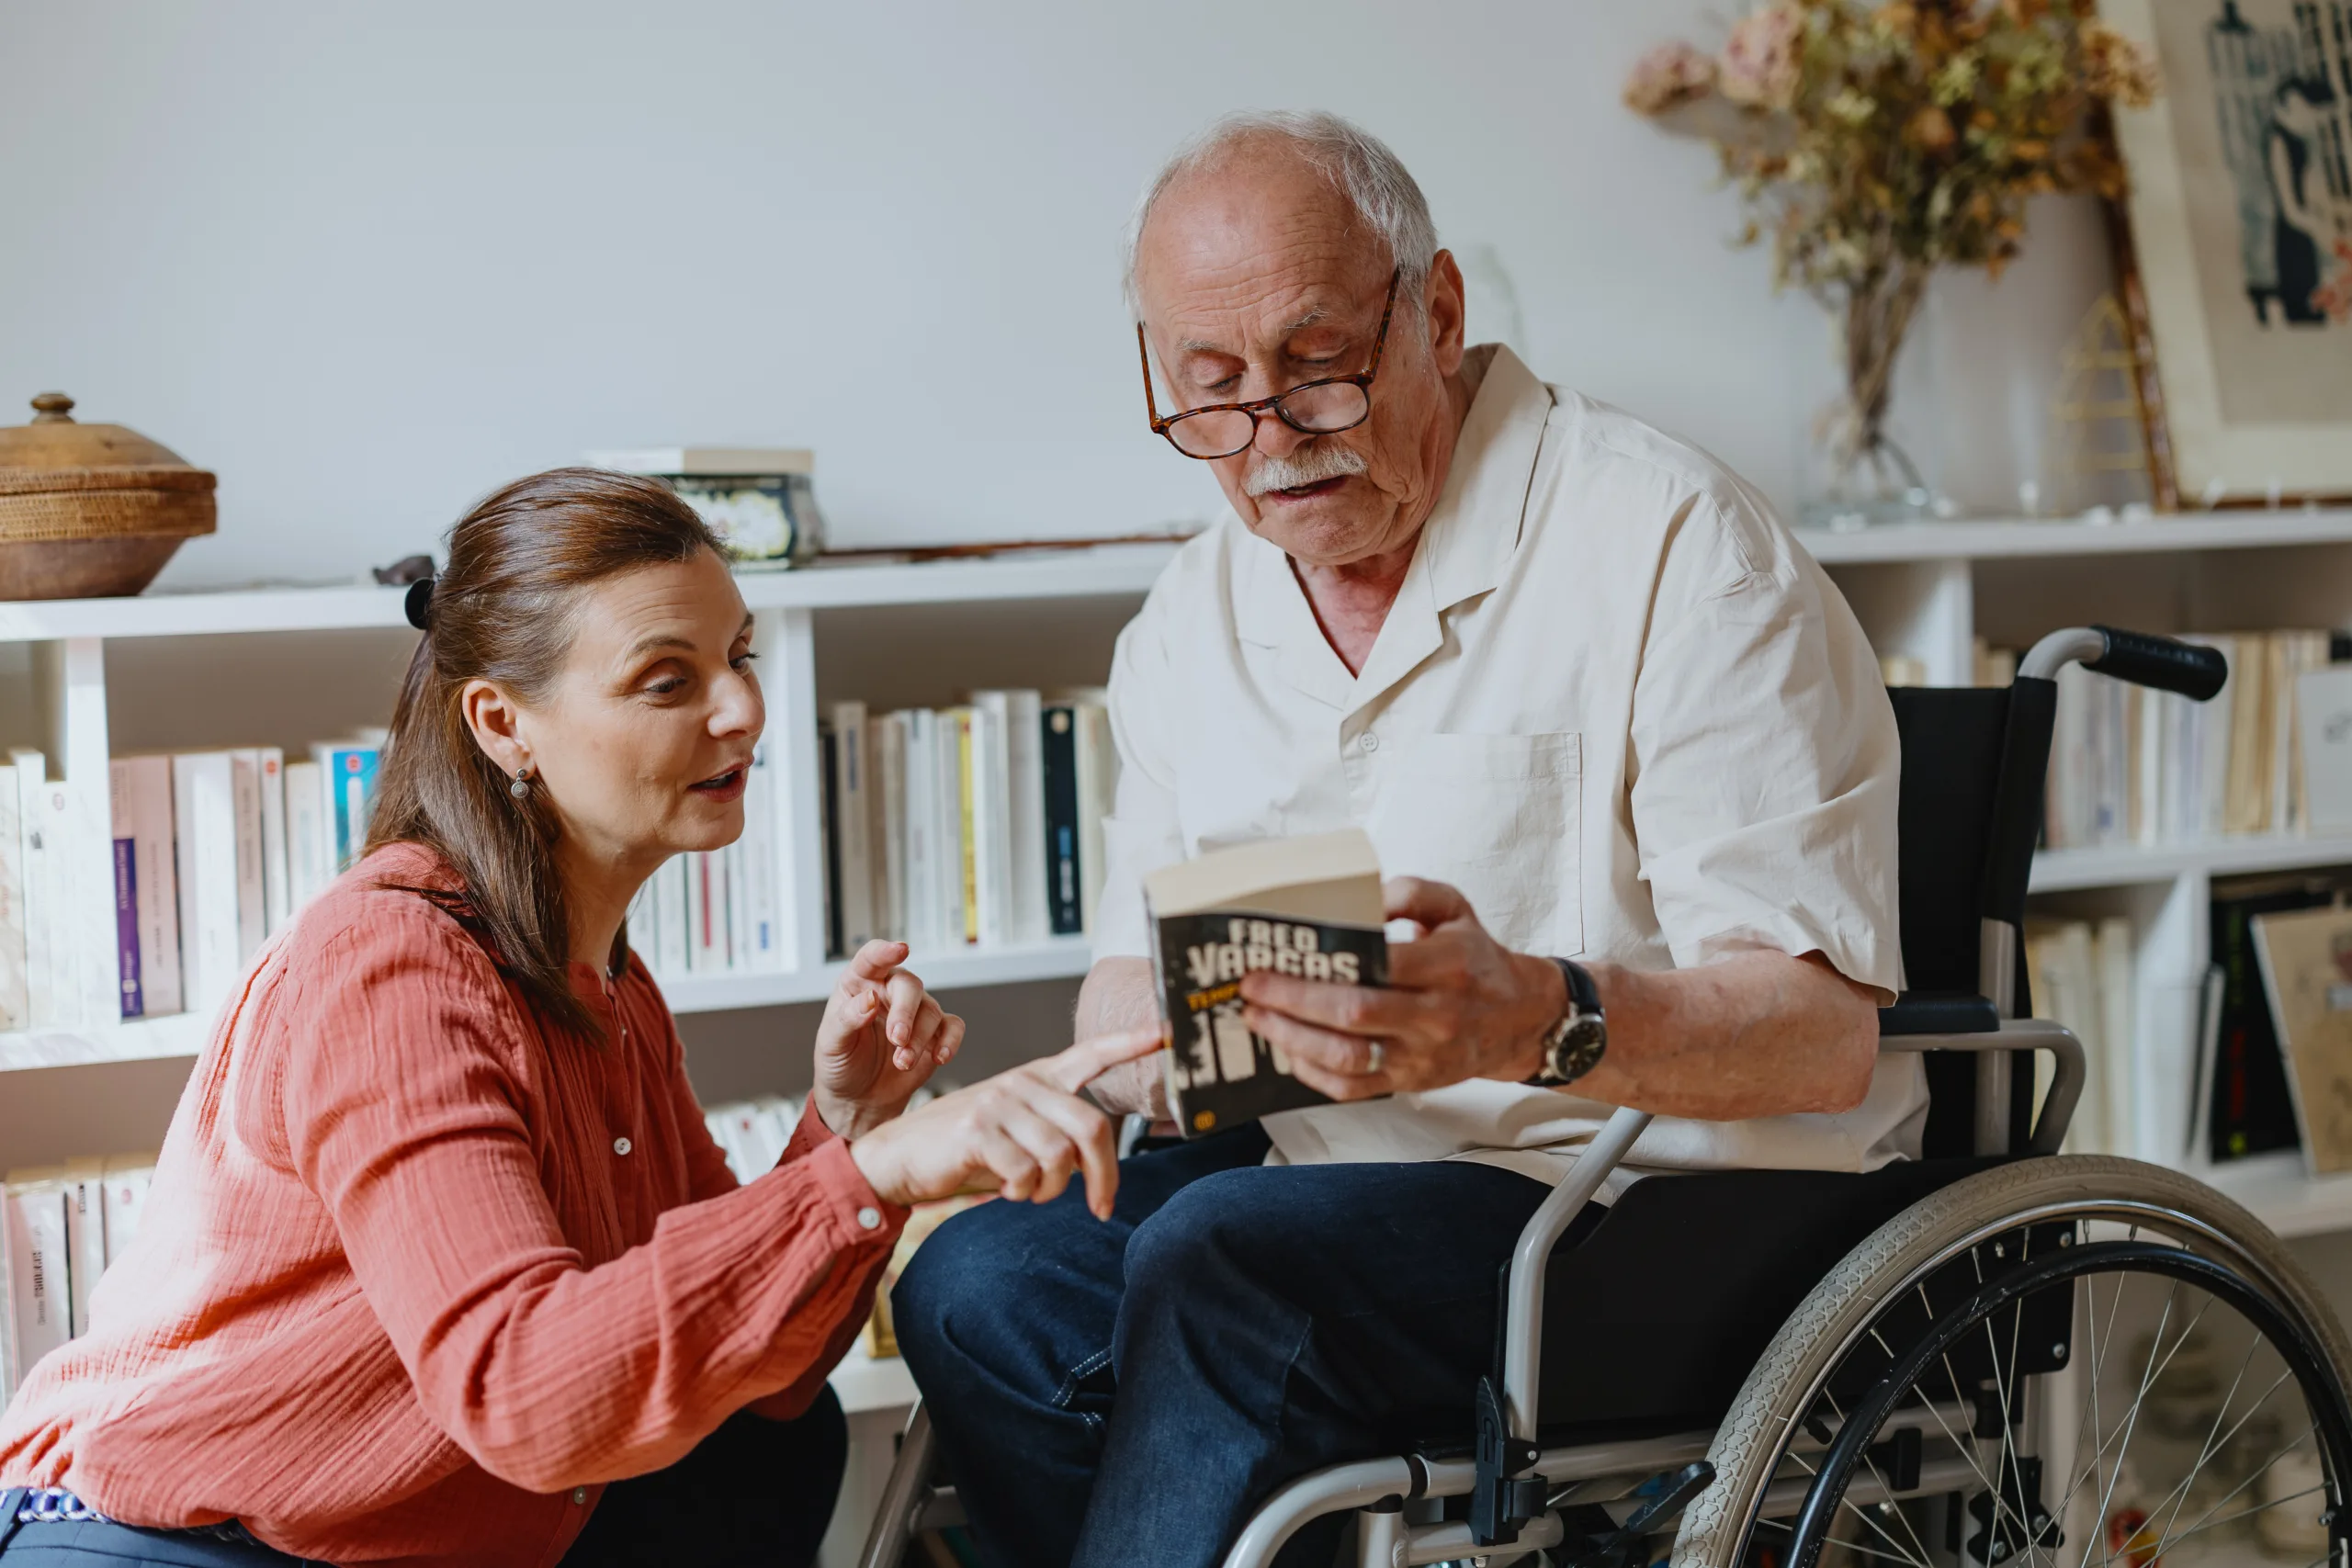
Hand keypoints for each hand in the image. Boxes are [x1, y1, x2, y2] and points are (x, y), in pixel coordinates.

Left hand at [812, 941, 965, 1139]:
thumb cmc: (840, 1064)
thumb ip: (847, 1019)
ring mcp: (914, 1013)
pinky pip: (952, 1026)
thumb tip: (869, 999)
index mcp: (859, 985)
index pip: (871, 959)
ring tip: (903, 1062)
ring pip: (930, 1011)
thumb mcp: (831, 1043)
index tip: (899, 950)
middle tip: (897, 1038)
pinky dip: (950, 1040)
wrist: (858, 1099)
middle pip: (909, 986)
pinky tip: (940, 1057)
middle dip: (905, 1012)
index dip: (885, 952)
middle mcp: (888, 993)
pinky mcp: (933, 1034)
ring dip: (919, 1039)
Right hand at [848, 1028, 1164, 1218]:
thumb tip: (1096, 1169)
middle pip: (1092, 1128)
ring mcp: (999, 1103)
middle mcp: (1022, 1082)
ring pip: (1060, 1158)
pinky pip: (1027, 1174)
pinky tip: (1005, 1188)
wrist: (898, 1157)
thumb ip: (1055, 1137)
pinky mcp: (978, 1130)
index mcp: (1037, 1077)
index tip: (1168, 1032)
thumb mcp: (1016, 1132)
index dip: (1131, 1043)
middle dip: (1104, 1176)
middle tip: (1102, 1207)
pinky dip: (1023, 1193)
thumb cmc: (963, 1150)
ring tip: (1030, 1191)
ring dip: (1052, 1190)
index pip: (1092, 1053)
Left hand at [1238, 877, 1564, 1101]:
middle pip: (1354, 1014)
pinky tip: (1289, 1050)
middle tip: (1252, 988)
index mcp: (1449, 966)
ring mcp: (1422, 1056)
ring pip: (1348, 1057)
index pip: (1381, 965)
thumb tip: (1363, 898)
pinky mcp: (1410, 1083)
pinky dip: (1313, 1074)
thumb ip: (1411, 892)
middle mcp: (1436, 1016)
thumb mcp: (1455, 908)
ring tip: (1260, 1018)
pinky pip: (1353, 1089)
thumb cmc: (1476, 959)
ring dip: (1294, 1039)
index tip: (1279, 954)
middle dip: (1293, 1001)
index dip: (1324, 963)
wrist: (1519, 1018)